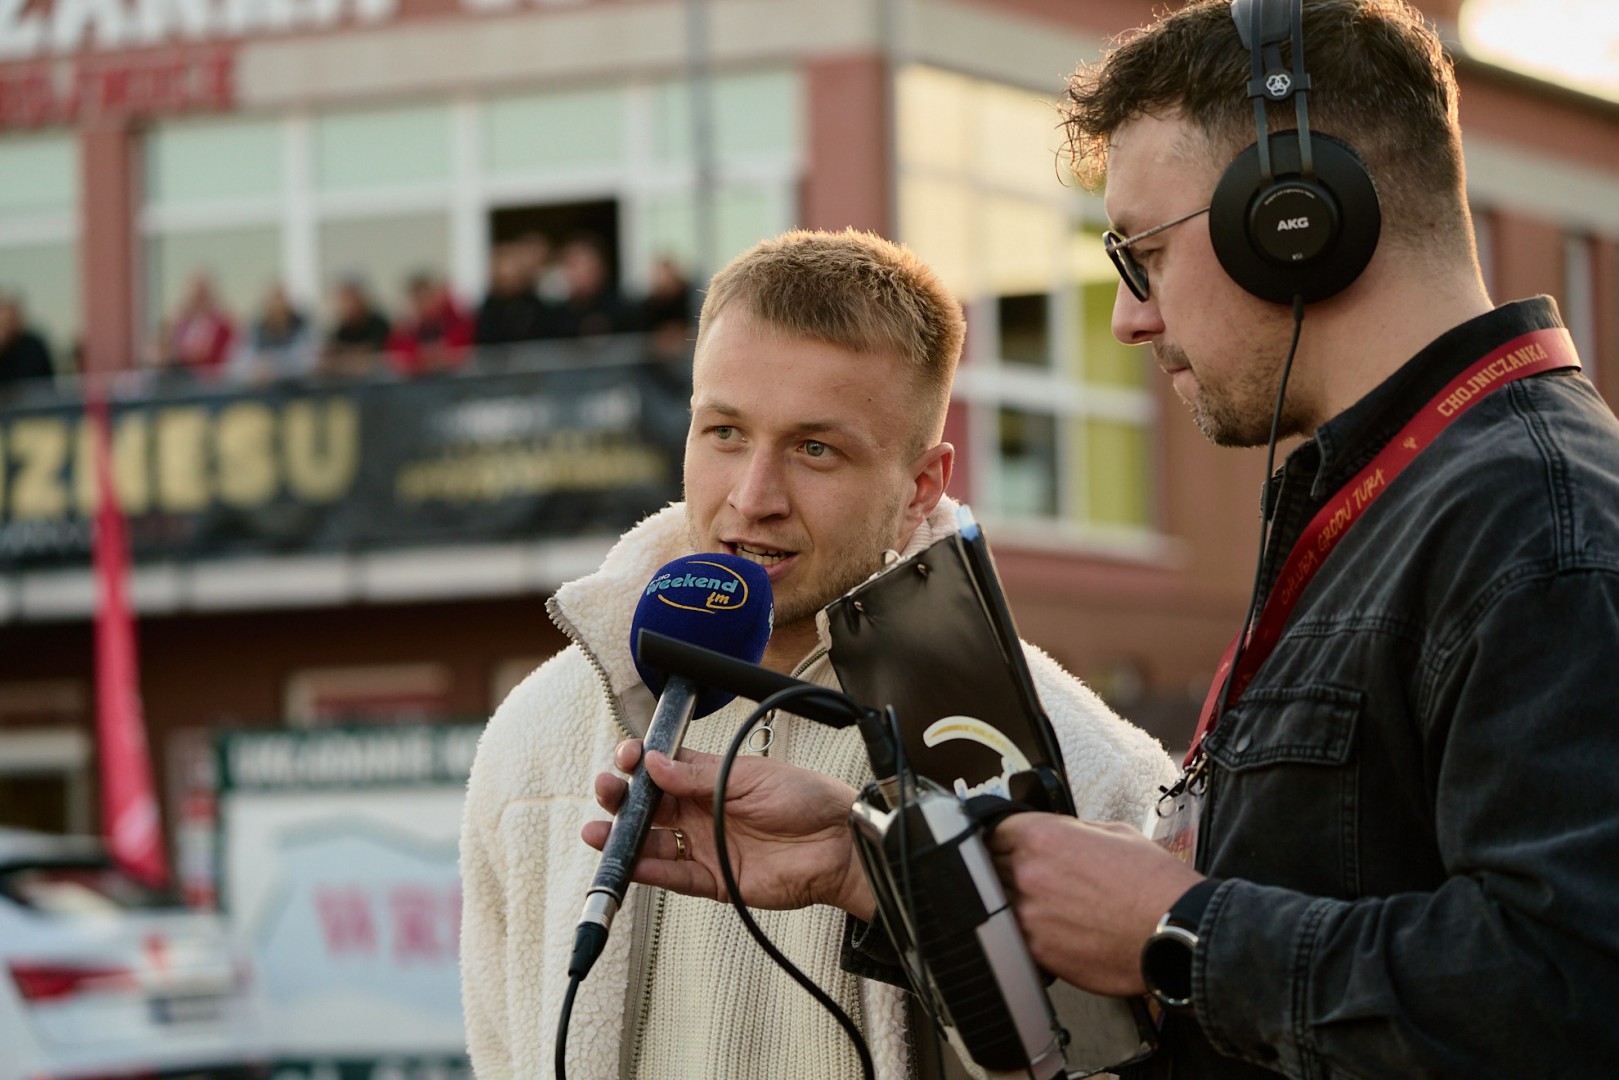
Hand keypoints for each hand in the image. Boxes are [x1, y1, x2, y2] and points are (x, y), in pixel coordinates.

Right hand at [583, 740, 875, 919]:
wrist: (840, 845)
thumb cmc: (808, 800)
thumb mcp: (750, 776)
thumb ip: (699, 778)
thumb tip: (654, 764)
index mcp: (714, 778)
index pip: (665, 768)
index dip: (641, 762)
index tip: (626, 757)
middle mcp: (705, 811)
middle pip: (652, 805)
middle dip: (623, 798)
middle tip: (606, 790)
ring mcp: (707, 845)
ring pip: (655, 842)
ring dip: (624, 838)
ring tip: (597, 832)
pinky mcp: (715, 879)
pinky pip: (674, 875)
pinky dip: (648, 871)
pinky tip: (626, 862)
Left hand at [988, 814, 1203, 996]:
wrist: (1177, 930)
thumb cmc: (1155, 883)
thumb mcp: (1114, 833)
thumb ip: (1071, 831)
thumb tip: (1056, 834)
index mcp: (1043, 837)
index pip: (993, 830)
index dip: (1002, 838)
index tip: (1007, 845)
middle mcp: (1029, 873)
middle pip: (990, 865)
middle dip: (1006, 869)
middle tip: (1030, 878)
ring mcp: (1029, 915)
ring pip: (997, 903)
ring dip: (1011, 902)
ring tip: (1039, 906)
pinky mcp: (1038, 951)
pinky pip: (1014, 937)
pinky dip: (1024, 934)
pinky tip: (1047, 931)